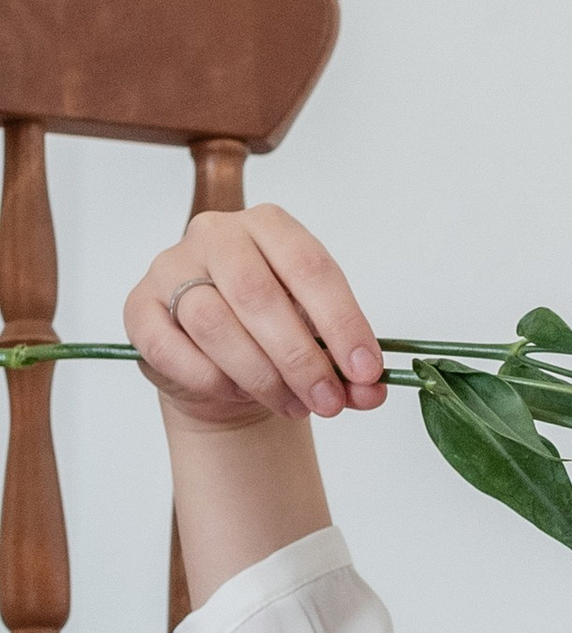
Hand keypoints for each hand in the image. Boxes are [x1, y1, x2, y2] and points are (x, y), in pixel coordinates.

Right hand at [127, 205, 386, 427]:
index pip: (311, 267)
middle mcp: (216, 235)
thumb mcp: (319, 346)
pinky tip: (235, 393)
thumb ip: (347, 368)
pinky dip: (209, 378)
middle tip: (328, 402)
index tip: (365, 371)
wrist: (219, 368)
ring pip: (213, 321)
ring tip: (292, 406)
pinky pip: (169, 346)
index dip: (343, 323)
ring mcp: (170, 266)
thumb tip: (371, 391)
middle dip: (300, 358)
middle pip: (258, 294)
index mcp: (270, 226)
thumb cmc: (273, 339)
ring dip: (259, 375)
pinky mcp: (139, 306)